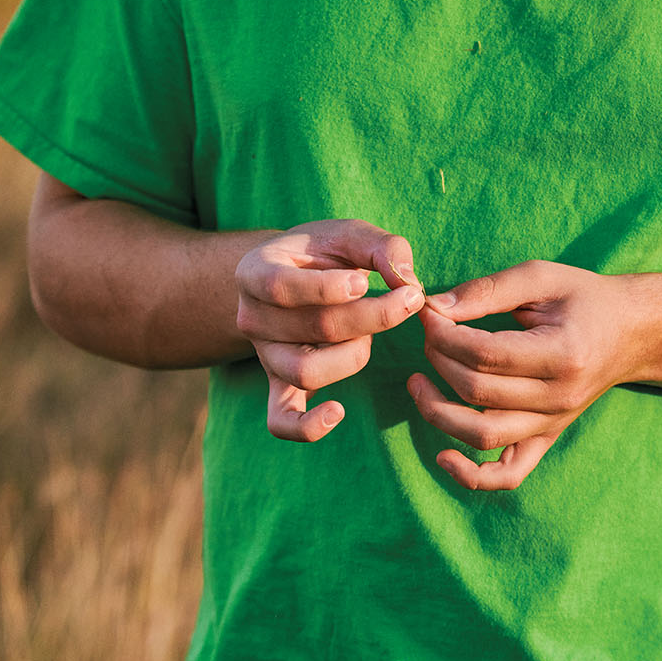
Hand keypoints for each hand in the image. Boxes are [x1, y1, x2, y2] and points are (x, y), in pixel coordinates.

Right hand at [236, 219, 424, 440]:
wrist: (293, 276)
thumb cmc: (324, 253)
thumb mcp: (349, 234)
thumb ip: (383, 248)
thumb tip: (409, 282)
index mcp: (255, 271)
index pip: (281, 288)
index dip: (327, 288)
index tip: (366, 281)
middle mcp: (251, 317)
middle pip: (312, 328)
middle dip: (372, 316)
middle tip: (409, 299)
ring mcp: (264, 356)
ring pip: (307, 371)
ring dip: (354, 354)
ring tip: (367, 336)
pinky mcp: (279, 387)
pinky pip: (283, 420)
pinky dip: (308, 427)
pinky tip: (338, 412)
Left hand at [407, 260, 633, 489]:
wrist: (631, 332)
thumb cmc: (584, 298)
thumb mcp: (541, 277)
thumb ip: (488, 290)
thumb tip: (435, 308)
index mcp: (563, 354)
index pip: (486, 355)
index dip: (445, 336)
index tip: (429, 313)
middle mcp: (560, 398)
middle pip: (478, 392)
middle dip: (438, 360)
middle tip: (428, 333)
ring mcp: (553, 423)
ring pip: (483, 435)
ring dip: (437, 411)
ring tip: (417, 382)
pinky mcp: (547, 438)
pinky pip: (508, 474)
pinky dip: (472, 475)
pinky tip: (443, 455)